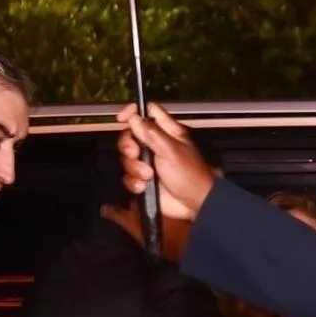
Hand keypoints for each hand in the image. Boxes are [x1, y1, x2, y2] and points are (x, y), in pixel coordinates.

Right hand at [116, 103, 214, 220]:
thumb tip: (134, 117)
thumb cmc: (189, 174)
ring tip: (149, 176)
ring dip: (134, 167)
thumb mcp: (171, 150)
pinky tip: (144, 187)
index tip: (121, 119)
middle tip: (136, 153)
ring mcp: (149, 163)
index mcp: (167, 132)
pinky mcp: (144, 180)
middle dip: (128, 145)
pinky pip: (128, 176)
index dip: (134, 112)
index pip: (148, 112)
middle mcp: (155, 145)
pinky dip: (134, 182)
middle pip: (131, 135)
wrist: (194, 204)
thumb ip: (151, 133)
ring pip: (127, 158)